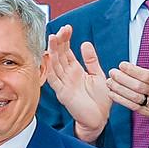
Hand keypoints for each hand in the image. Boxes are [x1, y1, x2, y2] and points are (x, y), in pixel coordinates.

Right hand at [42, 27, 111, 141]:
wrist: (99, 119)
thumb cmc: (99, 101)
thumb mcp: (98, 75)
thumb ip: (91, 60)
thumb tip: (85, 43)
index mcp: (76, 71)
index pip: (67, 52)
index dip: (66, 40)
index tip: (67, 28)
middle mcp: (67, 76)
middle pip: (60, 55)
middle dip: (59, 41)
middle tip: (61, 29)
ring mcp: (63, 84)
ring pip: (55, 64)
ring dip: (53, 51)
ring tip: (53, 37)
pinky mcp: (62, 93)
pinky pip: (54, 79)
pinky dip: (50, 68)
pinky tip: (48, 57)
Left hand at [105, 32, 148, 118]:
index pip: (148, 76)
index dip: (133, 71)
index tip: (122, 65)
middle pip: (139, 86)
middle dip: (123, 79)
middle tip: (112, 72)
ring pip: (135, 97)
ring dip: (119, 89)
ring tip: (109, 82)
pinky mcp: (148, 112)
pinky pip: (133, 106)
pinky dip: (121, 100)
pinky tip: (112, 93)